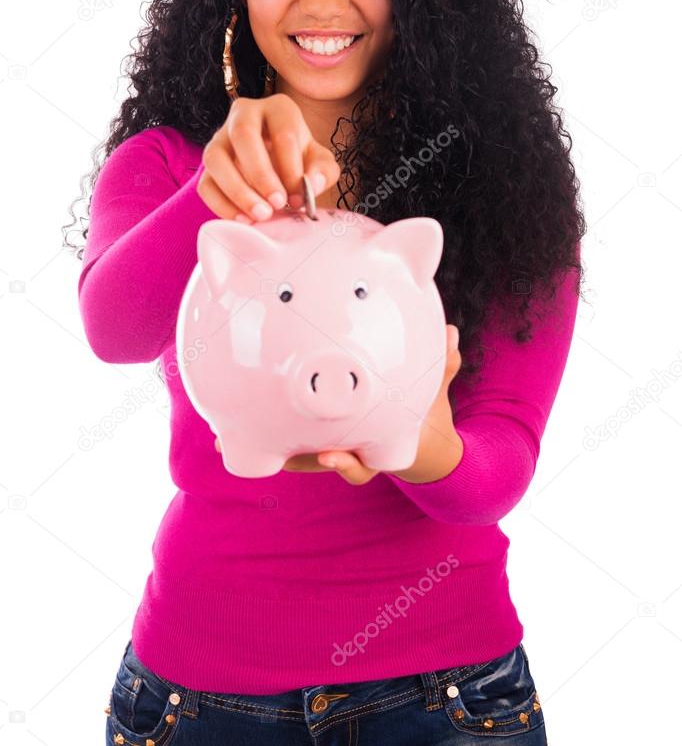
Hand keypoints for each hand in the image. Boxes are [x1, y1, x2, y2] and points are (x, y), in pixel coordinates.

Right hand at [197, 92, 341, 221]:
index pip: (283, 133)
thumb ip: (323, 172)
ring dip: (237, 190)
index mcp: (278, 109)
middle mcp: (244, 115)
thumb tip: (311, 184)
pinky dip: (221, 205)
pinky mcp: (208, 165)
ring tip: (259, 216)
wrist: (280, 168)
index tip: (298, 199)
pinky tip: (243, 220)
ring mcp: (219, 138)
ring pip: (215, 158)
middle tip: (277, 204)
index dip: (291, 169)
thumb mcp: (320, 163)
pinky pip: (204, 183)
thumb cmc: (301, 161)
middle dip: (261, 174)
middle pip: (243, 135)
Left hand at [213, 324, 462, 484]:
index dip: (344, 462)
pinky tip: (225, 417)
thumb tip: (453, 333)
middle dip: (293, 462)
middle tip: (267, 455)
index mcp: (377, 446)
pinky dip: (257, 429)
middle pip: (316, 465)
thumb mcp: (435, 390)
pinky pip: (281, 436)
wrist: (419, 438)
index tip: (331, 454)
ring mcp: (328, 445)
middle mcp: (349, 451)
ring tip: (223, 442)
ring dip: (261, 447)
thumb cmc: (424, 410)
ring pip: (291, 455)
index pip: (360, 462)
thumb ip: (443, 365)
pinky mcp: (309, 436)